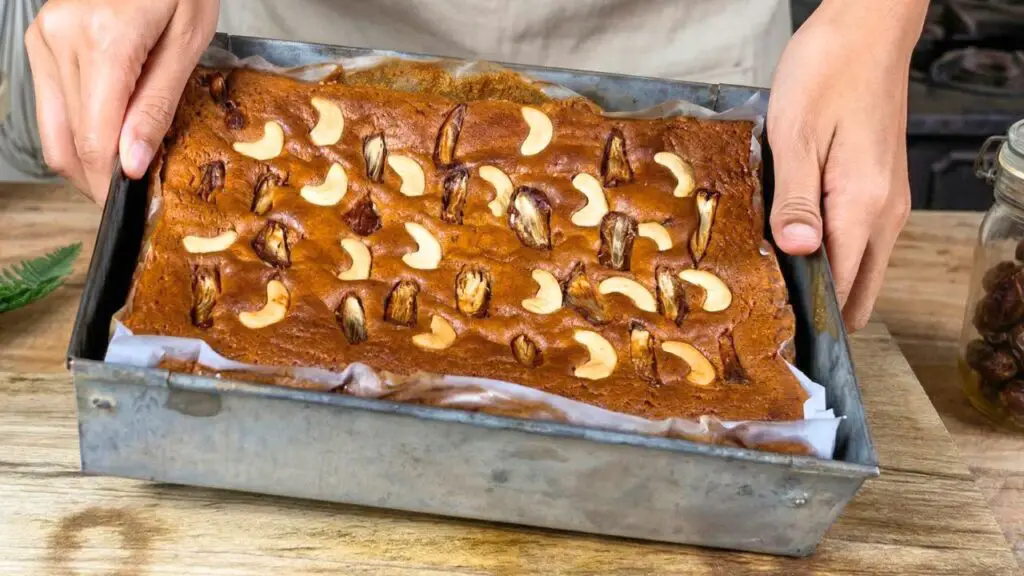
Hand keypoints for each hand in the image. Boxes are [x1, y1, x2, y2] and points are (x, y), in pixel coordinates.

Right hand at [25, 0, 219, 202]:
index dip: (109, 184)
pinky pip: (52, 102)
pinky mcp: (40, 39)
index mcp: (104, 42)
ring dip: (84, 158)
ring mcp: (43, 38)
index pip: (94, 139)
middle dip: (98, 178)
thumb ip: (157, 106)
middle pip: (67, 140)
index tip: (130, 206)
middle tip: (132, 195)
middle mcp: (60, 40)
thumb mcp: (188, 43)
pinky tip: (109, 135)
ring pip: (51, 127)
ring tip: (124, 169)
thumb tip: (130, 164)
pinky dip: (76, 128)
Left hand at [767, 0, 926, 330]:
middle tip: (774, 321)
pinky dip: (834, 253)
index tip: (777, 334)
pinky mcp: (879, 185)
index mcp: (862, 206)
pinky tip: (796, 248)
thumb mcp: (796, 137)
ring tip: (777, 290)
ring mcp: (887, 199)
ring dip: (827, 280)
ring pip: (861, 264)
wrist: (866, 30)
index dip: (812, 316)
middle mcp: (885, 212)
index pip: (843, 287)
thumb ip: (796, 200)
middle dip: (823, 311)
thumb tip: (796, 254)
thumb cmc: (827, 74)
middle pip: (861, 289)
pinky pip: (859, 237)